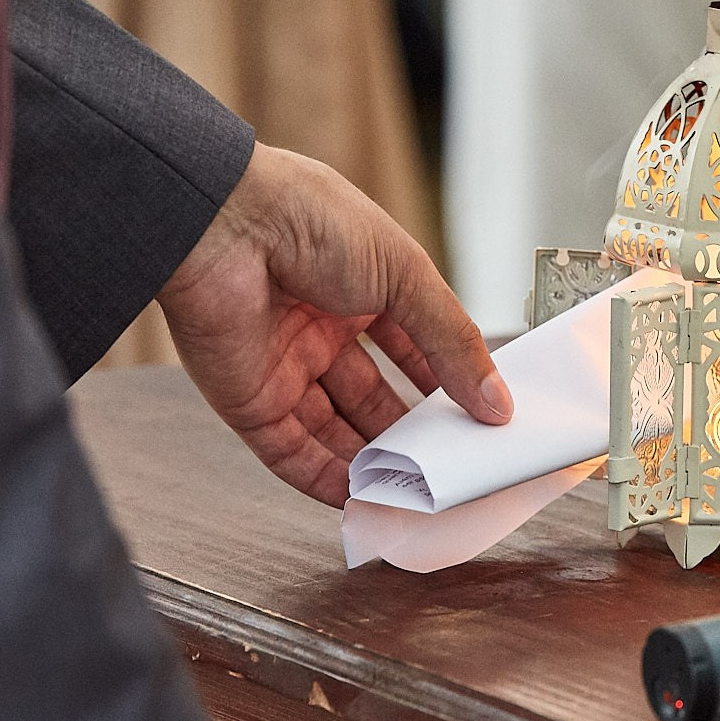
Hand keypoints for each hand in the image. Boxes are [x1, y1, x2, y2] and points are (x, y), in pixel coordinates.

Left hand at [158, 144, 511, 506]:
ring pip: (335, 432)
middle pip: (374, 398)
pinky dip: (324, 480)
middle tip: (452, 468)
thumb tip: (497, 403)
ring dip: (373, 463)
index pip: (410, 349)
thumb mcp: (406, 277)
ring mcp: (283, 368)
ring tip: (417, 493)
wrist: (222, 223)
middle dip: (411, 434)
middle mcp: (319, 330)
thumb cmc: (311, 221)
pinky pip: (291, 452)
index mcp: (359, 289)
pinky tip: (362, 500)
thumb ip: (452, 344)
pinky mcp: (248, 401)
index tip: (479, 421)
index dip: (443, 384)